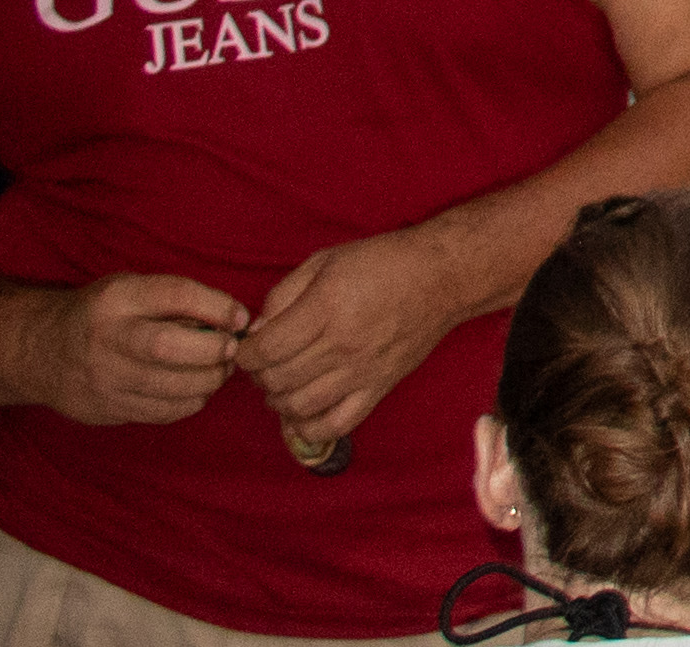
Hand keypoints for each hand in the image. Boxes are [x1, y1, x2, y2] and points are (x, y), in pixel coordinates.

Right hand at [33, 270, 251, 426]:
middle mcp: (106, 338)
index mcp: (117, 298)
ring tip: (220, 370)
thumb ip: (177, 300)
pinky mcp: (105, 409)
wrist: (43, 350)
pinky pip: (161, 413)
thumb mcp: (131, 289)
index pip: (175, 295)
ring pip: (168, 386)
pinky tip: (197, 390)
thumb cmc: (105, 314)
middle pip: (169, 346)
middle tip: (231, 348)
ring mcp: (103, 378)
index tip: (239, 317)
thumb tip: (238, 319)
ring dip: (209, 380)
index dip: (217, 306)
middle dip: (213, 349)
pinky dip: (190, 403)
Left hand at [240, 228, 463, 462]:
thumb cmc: (382, 262)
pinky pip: (335, 425)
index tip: (249, 348)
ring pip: (299, 407)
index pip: (267, 349)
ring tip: (283, 384)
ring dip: (278, 400)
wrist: (442, 278)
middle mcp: (343, 344)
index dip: (246, 353)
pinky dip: (310, 428)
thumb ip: (284, 294)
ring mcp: (362, 372)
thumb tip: (257, 331)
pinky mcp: (379, 389)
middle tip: (266, 363)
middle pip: (278, 380)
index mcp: (327, 307)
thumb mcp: (326, 260)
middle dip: (260, 375)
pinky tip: (303, 412)